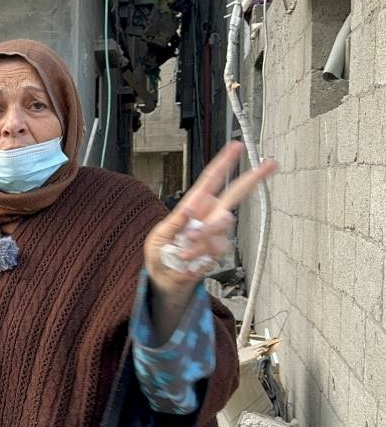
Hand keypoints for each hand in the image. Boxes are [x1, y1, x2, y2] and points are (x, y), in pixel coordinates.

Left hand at [144, 141, 276, 299]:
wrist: (166, 279)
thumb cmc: (160, 253)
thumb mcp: (158, 236)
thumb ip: (173, 223)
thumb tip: (188, 210)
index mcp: (193, 205)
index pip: (210, 180)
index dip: (224, 163)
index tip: (236, 147)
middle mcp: (209, 215)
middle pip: (236, 194)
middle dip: (252, 179)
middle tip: (269, 166)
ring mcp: (216, 233)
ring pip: (223, 226)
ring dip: (202, 238)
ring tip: (183, 250)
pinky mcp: (219, 250)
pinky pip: (217, 250)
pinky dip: (200, 256)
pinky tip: (188, 261)